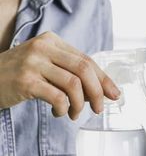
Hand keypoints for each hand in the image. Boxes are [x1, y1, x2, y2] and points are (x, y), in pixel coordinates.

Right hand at [0, 31, 119, 118]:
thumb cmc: (21, 76)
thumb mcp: (46, 66)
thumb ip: (69, 73)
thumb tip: (100, 91)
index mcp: (53, 41)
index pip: (87, 60)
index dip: (104, 79)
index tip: (114, 95)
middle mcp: (44, 48)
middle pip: (84, 69)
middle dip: (97, 93)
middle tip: (98, 109)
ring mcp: (34, 63)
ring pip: (74, 85)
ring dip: (80, 105)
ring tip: (73, 114)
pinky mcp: (26, 81)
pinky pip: (58, 98)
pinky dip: (63, 109)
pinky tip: (59, 113)